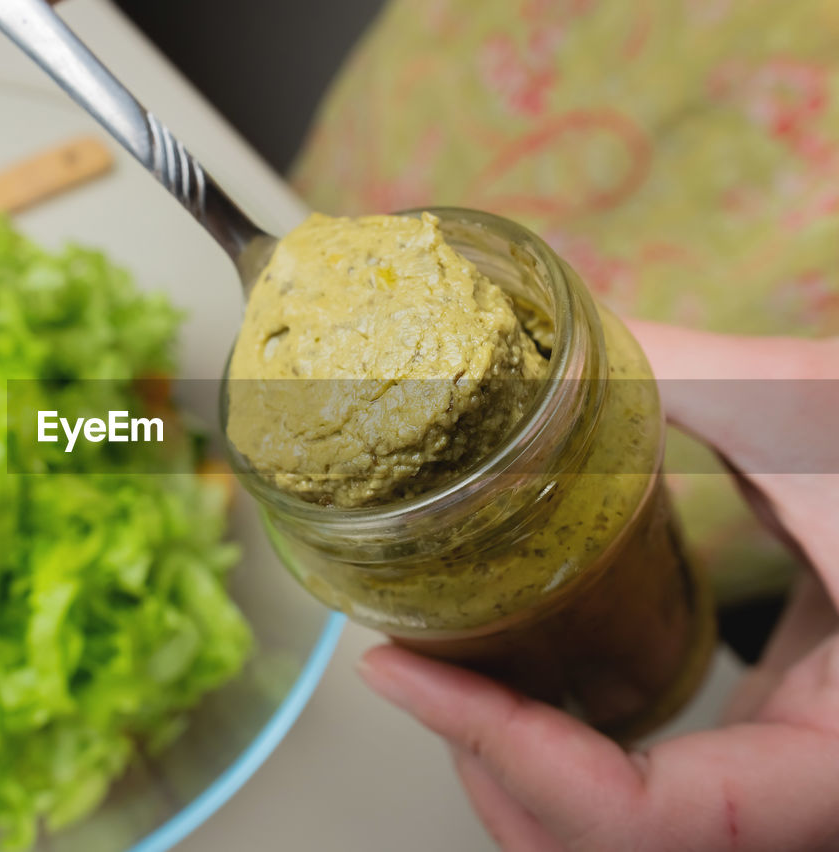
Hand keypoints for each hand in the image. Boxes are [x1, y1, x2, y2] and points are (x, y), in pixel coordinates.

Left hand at [359, 321, 838, 850]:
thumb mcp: (830, 413)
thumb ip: (695, 376)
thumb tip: (563, 337)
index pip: (643, 823)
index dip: (502, 753)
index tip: (401, 671)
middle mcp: (827, 799)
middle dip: (494, 775)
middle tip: (412, 673)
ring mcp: (813, 779)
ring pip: (638, 838)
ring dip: (526, 776)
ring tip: (446, 678)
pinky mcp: (801, 742)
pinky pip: (672, 791)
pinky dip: (580, 750)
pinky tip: (532, 674)